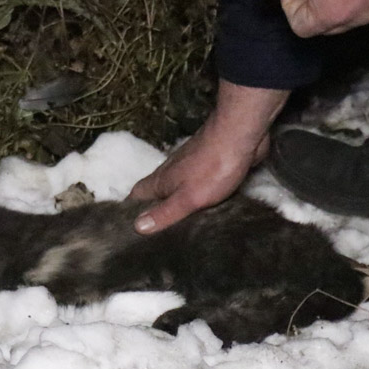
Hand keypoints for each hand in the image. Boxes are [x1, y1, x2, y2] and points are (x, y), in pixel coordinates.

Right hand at [128, 82, 288, 233]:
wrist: (241, 136)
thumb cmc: (212, 167)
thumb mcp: (186, 198)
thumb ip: (163, 213)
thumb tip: (137, 227)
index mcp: (160, 181)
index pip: (135, 196)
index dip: (130, 212)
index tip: (128, 229)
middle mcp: (171, 172)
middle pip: (154, 193)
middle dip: (151, 209)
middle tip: (153, 232)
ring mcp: (190, 167)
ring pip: (175, 188)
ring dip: (173, 202)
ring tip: (176, 225)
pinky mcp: (209, 166)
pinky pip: (195, 186)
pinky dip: (193, 197)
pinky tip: (201, 208)